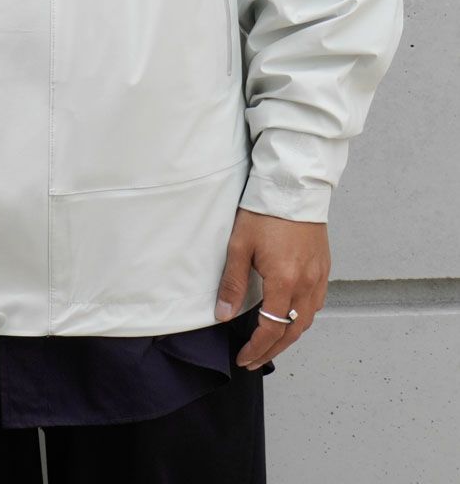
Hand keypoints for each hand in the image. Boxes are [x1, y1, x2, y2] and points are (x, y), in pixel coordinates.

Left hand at [214, 206, 330, 369]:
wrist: (294, 187)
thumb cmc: (265, 212)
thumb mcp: (240, 246)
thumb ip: (232, 283)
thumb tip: (224, 316)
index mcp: (285, 282)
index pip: (271, 329)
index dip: (257, 348)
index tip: (243, 358)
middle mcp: (307, 285)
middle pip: (292, 332)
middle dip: (272, 350)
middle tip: (254, 360)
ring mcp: (319, 277)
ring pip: (307, 320)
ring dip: (288, 336)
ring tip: (270, 344)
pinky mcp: (324, 267)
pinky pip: (317, 304)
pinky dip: (302, 318)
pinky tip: (291, 317)